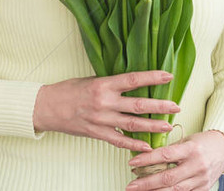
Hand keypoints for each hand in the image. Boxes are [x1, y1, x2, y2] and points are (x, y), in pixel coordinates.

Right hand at [33, 71, 180, 152]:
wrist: (47, 107)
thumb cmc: (69, 90)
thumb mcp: (91, 79)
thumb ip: (112, 83)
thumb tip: (133, 82)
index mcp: (104, 84)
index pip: (134, 79)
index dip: (152, 78)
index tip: (169, 76)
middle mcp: (105, 102)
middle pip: (139, 104)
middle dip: (160, 106)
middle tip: (176, 106)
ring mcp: (102, 119)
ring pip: (133, 124)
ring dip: (153, 125)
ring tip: (169, 125)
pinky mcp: (97, 133)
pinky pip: (119, 140)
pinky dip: (134, 145)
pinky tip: (147, 147)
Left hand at [126, 130, 223, 190]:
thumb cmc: (202, 142)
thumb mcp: (187, 140)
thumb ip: (170, 150)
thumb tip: (146, 158)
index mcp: (191, 149)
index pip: (165, 155)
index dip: (147, 160)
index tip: (132, 163)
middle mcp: (197, 165)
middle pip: (168, 178)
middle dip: (147, 183)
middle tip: (131, 186)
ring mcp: (201, 179)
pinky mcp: (204, 189)